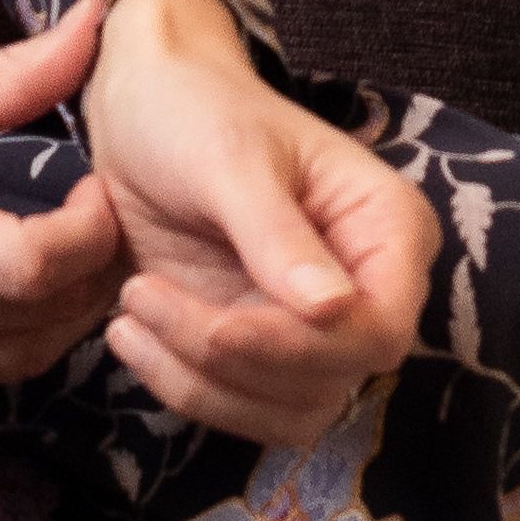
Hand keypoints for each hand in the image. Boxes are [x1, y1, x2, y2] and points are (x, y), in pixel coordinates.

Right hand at [0, 5, 125, 443]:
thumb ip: (4, 80)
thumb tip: (95, 23)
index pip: (28, 263)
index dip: (89, 236)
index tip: (98, 197)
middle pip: (35, 321)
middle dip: (89, 276)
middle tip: (97, 233)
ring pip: (11, 366)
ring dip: (54, 320)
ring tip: (55, 269)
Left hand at [84, 0, 436, 447]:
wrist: (142, 108)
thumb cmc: (196, 110)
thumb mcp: (232, 159)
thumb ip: (278, 234)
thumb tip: (333, 310)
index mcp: (388, 229)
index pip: (380, 329)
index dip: (302, 346)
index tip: (219, 325)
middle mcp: (366, 287)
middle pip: (333, 379)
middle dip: (233, 359)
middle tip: (143, 296)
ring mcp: (313, 326)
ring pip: (289, 412)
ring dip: (202, 383)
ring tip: (130, 313)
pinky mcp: (260, 348)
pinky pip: (242, 408)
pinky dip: (184, 389)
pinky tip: (131, 333)